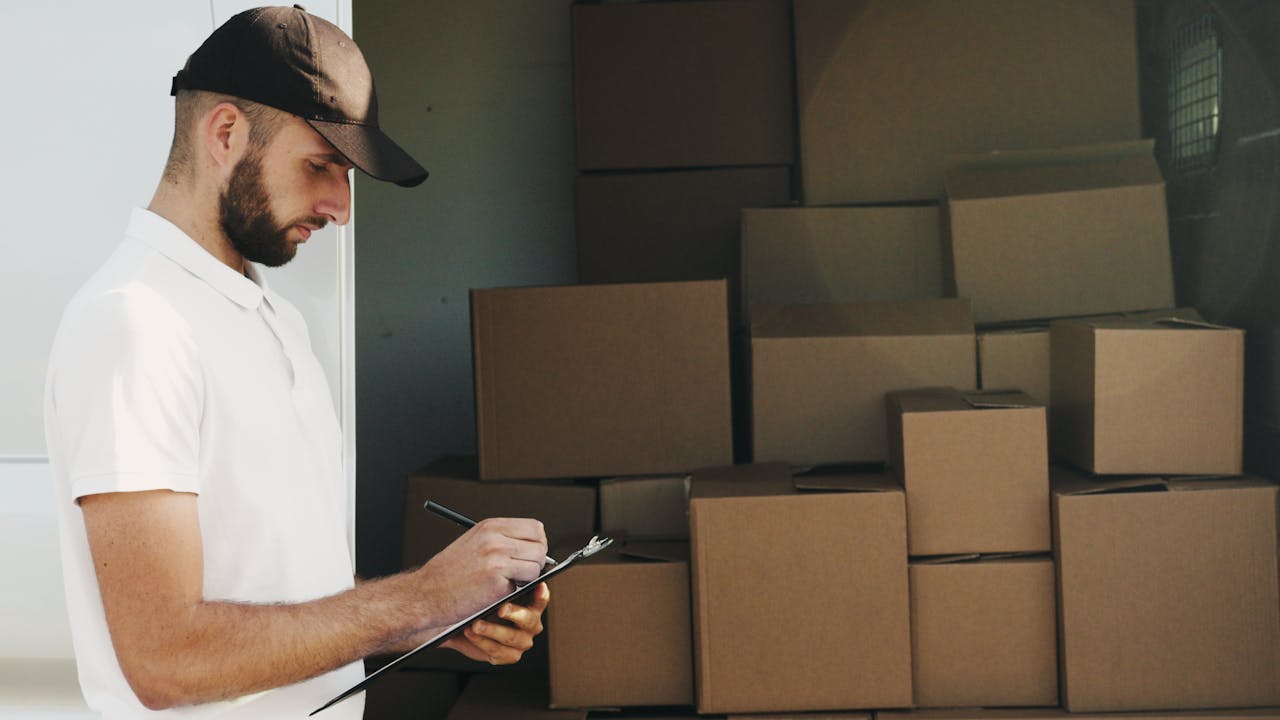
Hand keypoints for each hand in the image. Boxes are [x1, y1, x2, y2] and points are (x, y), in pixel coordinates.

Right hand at [414, 517, 547, 625]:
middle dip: (536, 562)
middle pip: (540, 547)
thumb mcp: (474, 542)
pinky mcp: (498, 583)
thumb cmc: (448, 573)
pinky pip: (523, 586)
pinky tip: (493, 592)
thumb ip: (502, 539)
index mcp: (490, 526)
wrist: (425, 595)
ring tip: (505, 582)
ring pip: (536, 568)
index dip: (538, 543)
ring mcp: (497, 560)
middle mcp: (495, 539)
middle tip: (521, 573)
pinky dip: (513, 592)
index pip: (535, 528)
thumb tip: (534, 545)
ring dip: (526, 579)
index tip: (530, 554)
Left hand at [442, 582, 549, 664]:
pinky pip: (498, 651)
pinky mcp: (509, 656)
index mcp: (531, 606)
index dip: (540, 594)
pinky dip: (482, 642)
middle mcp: (530, 625)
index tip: (537, 586)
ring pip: (511, 638)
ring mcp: (521, 642)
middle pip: (528, 620)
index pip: (541, 599)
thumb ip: (498, 585)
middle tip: (500, 608)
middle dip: (514, 613)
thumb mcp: (490, 593)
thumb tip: (496, 570)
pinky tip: (470, 633)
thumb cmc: (482, 605)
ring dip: (491, 630)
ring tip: (474, 624)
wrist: (464, 627)